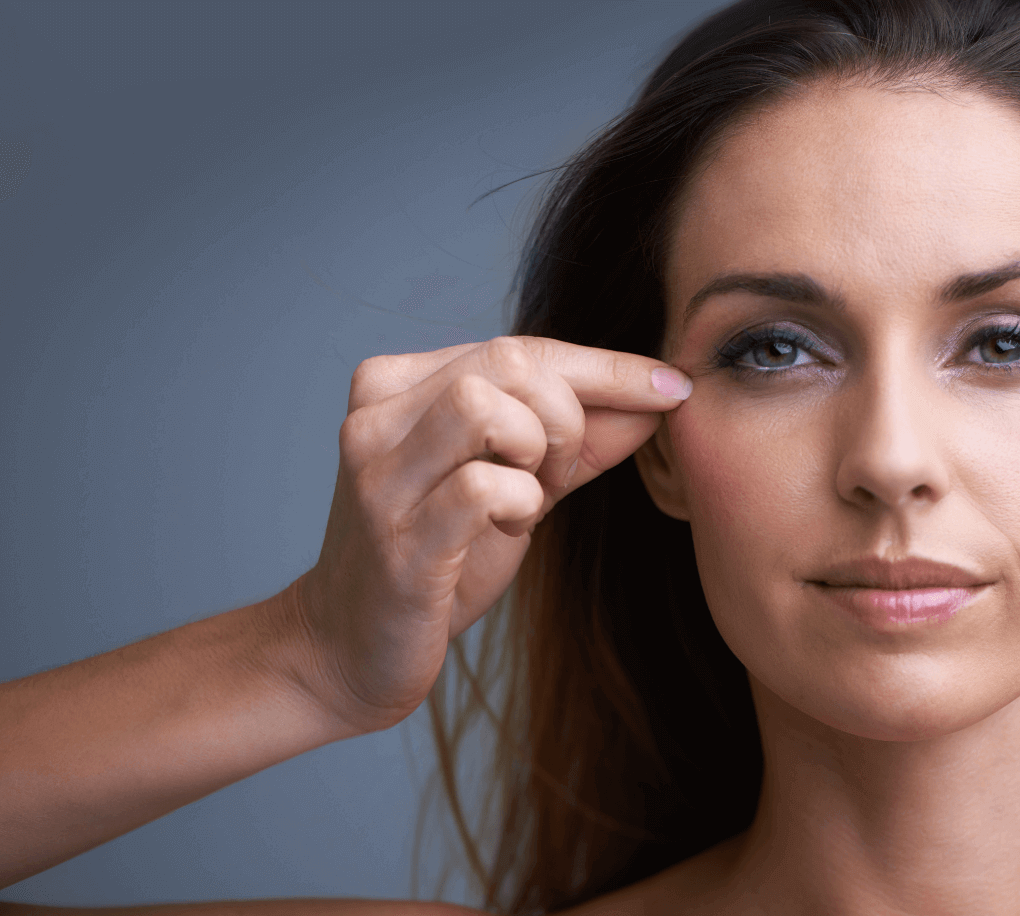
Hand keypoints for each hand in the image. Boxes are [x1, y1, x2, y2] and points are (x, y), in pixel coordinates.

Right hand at [286, 335, 690, 733]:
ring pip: (486, 405)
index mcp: (397, 385)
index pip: (521, 347)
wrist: (350, 649)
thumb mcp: (515, 485)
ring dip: (537, 452)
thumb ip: (579, 441)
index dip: (607, 367)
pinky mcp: (398, 538)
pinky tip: (508, 531)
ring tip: (529, 498)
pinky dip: (521, 503)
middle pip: (509, 362)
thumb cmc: (438, 560)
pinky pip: (483, 487)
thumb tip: (660, 395)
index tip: (669, 386)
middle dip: (566, 416)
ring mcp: (380, 477)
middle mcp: (376, 417)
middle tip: (558, 476)